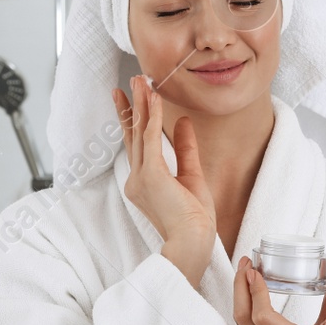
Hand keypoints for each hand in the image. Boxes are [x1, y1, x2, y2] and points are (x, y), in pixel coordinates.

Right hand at [113, 75, 215, 288]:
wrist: (194, 243)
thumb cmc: (195, 221)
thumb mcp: (192, 176)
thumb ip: (185, 149)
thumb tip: (183, 122)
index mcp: (144, 183)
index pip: (138, 145)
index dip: (134, 120)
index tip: (130, 99)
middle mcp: (136, 180)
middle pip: (134, 135)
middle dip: (132, 106)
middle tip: (130, 81)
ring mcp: (140, 178)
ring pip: (139, 133)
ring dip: (140, 104)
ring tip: (139, 81)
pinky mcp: (151, 176)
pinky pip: (151, 139)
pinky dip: (152, 117)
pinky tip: (153, 99)